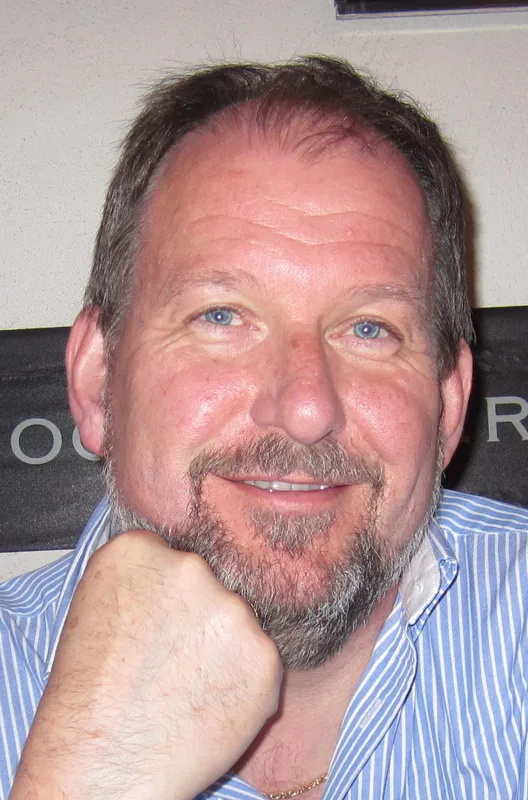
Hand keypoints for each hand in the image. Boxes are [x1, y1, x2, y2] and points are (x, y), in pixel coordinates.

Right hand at [11, 531, 281, 799]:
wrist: (103, 763)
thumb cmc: (90, 695)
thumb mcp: (94, 607)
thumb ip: (143, 578)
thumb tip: (178, 574)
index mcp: (140, 550)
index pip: (170, 558)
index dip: (164, 597)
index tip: (153, 624)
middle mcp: (191, 567)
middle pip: (209, 585)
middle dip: (198, 618)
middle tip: (170, 661)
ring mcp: (233, 609)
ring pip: (237, 623)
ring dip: (222, 649)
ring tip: (185, 688)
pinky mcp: (265, 655)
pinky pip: (259, 661)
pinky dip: (243, 684)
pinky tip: (209, 705)